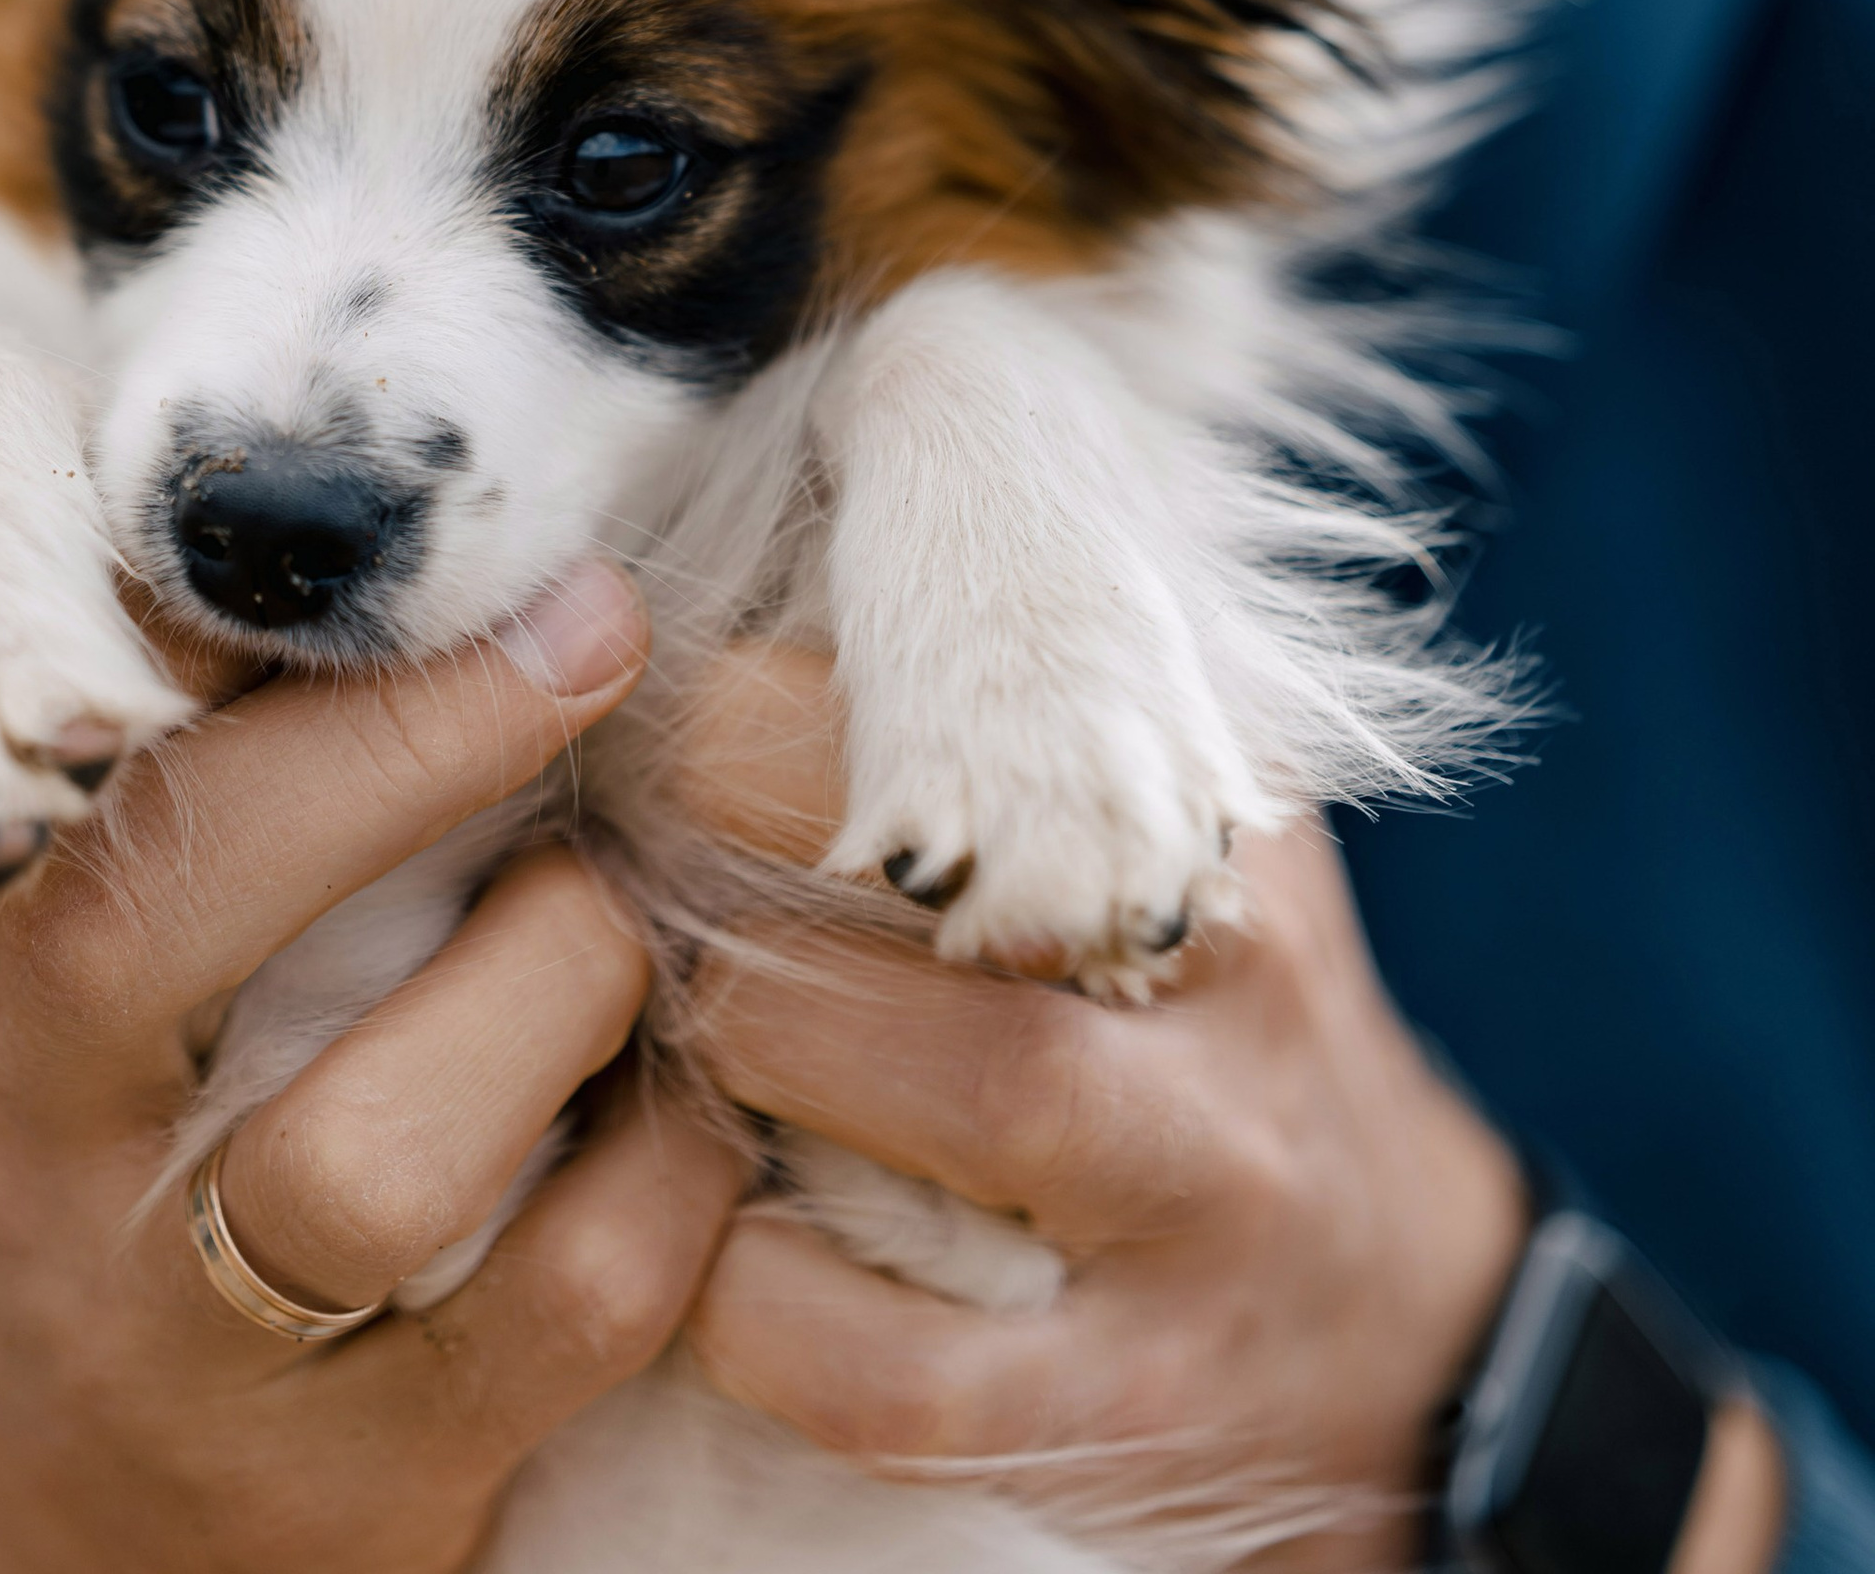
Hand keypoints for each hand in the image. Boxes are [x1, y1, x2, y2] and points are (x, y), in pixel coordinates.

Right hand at [0, 559, 741, 1573]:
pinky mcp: (346, 1480)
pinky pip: (559, 1310)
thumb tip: (384, 452)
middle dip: (405, 739)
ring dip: (558, 991)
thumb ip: (203, 681)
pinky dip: (670, 1184)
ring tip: (610, 926)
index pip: (30, 688)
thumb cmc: (145, 1104)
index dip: (210, 578)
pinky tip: (679, 1110)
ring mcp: (175, 1321)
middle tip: (594, 628)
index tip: (415, 506)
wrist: (87, 1525)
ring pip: (378, 1149)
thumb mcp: (105, 891)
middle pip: (157, 892)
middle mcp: (29, 1110)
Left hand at [677, 644, 1528, 1568]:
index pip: (1002, 700)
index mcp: (1213, 822)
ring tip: (666, 1050)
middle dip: (764, 873)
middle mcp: (1233, 1000)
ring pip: (978, 1095)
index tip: (662, 730)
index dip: (785, 712)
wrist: (1393, 1307)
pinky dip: (766, 1307)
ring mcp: (1193, 1214)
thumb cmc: (1195, 1016)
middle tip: (630, 888)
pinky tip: (721, 1248)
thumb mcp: (1160, 830)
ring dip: (766, 1064)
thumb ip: (1002, 721)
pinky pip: (905, 1371)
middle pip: (1000, 886)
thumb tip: (748, 614)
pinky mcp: (1118, 1410)